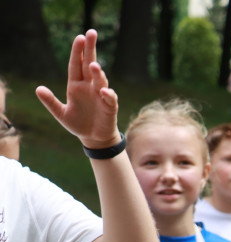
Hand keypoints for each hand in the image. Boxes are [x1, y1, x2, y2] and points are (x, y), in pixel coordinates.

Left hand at [35, 30, 120, 148]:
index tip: (79, 37)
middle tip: (91, 33)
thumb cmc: (78, 123)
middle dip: (91, 49)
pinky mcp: (110, 107)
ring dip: (97, 73)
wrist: (93, 138)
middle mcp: (89, 86)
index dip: (77, 51)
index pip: (76, 64)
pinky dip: (108, 94)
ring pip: (99, 80)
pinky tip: (104, 91)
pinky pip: (109, 98)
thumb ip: (50, 101)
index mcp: (76, 85)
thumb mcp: (60, 113)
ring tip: (93, 66)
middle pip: (89, 64)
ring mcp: (100, 95)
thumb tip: (38, 89)